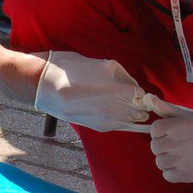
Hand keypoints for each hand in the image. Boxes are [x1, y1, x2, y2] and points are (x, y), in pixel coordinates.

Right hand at [33, 52, 154, 131]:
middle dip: (138, 103)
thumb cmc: (75, 70)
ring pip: (132, 120)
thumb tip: (134, 87)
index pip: (145, 97)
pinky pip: (119, 125)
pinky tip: (107, 107)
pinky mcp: (100, 127)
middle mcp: (120, 111)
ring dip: (129, 112)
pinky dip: (119, 118)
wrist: (47, 87)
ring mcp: (110, 121)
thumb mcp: (106, 64)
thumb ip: (125, 77)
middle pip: (141, 111)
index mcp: (124, 93)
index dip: (140, 91)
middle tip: (128, 94)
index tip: (134, 88)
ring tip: (117, 101)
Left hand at [148, 99, 192, 184]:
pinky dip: (173, 174)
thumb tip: (149, 99)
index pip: (156, 129)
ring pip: (160, 162)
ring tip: (180, 159)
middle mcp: (189, 140)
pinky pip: (168, 176)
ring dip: (167, 162)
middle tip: (175, 148)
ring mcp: (190, 159)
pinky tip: (183, 169)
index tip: (167, 135)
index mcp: (189, 124)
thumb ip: (171, 110)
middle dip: (163, 148)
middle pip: (156, 147)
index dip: (159, 133)